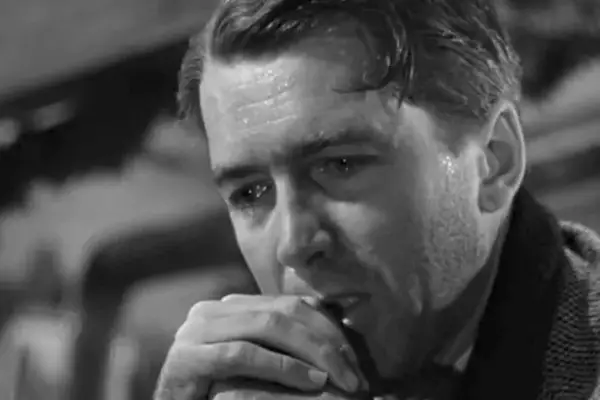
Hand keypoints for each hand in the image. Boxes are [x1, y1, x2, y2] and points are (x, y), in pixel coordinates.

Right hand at [154, 294, 363, 399]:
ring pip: (267, 326)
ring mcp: (196, 330)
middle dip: (325, 340)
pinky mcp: (188, 357)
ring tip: (338, 376)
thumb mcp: (254, 362)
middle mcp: (211, 310)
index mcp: (229, 307)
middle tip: (353, 370)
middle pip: (283, 311)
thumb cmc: (217, 394)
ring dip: (311, 352)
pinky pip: (243, 354)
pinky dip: (283, 366)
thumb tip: (328, 316)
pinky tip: (310, 381)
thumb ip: (278, 340)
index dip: (326, 326)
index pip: (288, 303)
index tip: (354, 354)